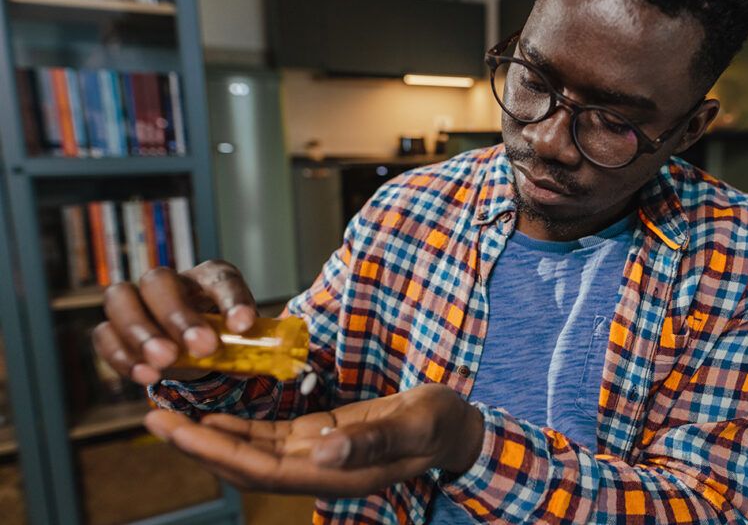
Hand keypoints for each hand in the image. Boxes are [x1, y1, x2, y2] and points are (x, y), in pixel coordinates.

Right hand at [93, 260, 257, 384]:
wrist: (197, 349)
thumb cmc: (224, 339)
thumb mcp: (244, 341)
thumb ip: (255, 350)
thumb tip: (274, 367)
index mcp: (210, 278)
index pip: (221, 279)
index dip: (232, 300)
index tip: (244, 325)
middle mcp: (171, 281)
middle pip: (160, 282)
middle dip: (177, 316)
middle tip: (200, 349)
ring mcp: (137, 300)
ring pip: (121, 299)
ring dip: (141, 333)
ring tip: (164, 364)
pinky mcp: (114, 326)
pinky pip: (104, 333)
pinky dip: (121, 355)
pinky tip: (145, 375)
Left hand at [144, 383, 484, 496]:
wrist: (455, 427)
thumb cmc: (439, 425)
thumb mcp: (414, 425)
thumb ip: (370, 441)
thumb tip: (323, 451)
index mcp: (335, 473)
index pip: (261, 469)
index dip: (215, 452)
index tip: (177, 430)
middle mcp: (318, 469)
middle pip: (245, 464)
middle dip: (197, 444)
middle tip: (153, 417)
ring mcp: (317, 455)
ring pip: (252, 450)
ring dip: (211, 435)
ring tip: (171, 413)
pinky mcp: (321, 437)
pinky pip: (271, 436)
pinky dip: (240, 426)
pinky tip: (216, 414)